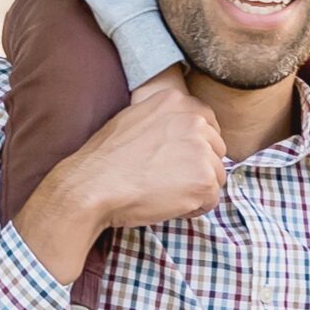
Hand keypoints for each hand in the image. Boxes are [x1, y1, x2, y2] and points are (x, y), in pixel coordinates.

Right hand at [15, 80, 226, 283]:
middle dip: (198, 168)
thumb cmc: (106, 159)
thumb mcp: (133, 120)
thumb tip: (180, 133)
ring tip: (165, 192)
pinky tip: (168, 204)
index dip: (198, 146)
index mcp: (176, 101)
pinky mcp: (204, 180)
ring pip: (215, 176)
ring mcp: (202, 150)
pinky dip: (194, 208)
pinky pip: (211, 200)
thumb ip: (162, 120)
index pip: (208, 123)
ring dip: (196, 189)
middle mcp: (194, 121)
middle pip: (216, 150)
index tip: (182, 159)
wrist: (93, 186)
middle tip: (169, 180)